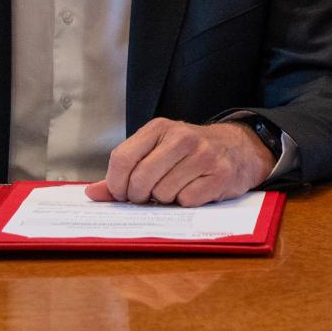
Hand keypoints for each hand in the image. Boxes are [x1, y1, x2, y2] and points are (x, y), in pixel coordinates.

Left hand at [86, 118, 272, 206]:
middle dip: (139, 196)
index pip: (121, 159)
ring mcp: (203, 154)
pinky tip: (194, 190)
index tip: (122, 194)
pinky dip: (186, 202)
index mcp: (159, 128)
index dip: (115, 184)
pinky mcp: (220, 174)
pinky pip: (187, 201)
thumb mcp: (156, 151)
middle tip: (149, 195)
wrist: (239, 149)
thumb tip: (92, 193)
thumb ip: (124, 171)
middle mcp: (182, 137)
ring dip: (165, 199)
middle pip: (140, 180)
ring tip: (176, 188)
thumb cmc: (189, 154)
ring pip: (163, 193)